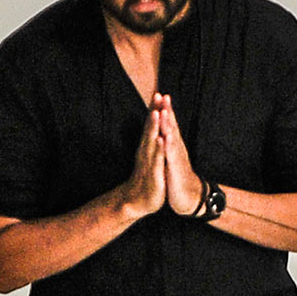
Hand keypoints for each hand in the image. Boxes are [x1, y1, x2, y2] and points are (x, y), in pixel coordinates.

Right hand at [119, 100, 167, 218]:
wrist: (136, 202)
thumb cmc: (145, 179)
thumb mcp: (148, 159)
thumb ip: (150, 144)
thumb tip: (153, 131)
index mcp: (147, 147)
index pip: (150, 125)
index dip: (154, 109)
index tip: (158, 93)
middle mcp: (145, 151)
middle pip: (150, 128)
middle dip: (154, 111)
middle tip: (157, 94)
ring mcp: (148, 162)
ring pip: (151, 141)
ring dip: (154, 127)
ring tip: (157, 112)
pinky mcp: (153, 174)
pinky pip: (156, 160)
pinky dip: (159, 150)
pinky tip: (161, 140)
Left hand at [157, 95, 206, 216]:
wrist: (188, 196)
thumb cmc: (177, 176)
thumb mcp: (171, 157)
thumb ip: (169, 143)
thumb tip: (165, 130)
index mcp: (174, 145)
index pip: (169, 123)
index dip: (164, 109)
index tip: (159, 94)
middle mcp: (177, 148)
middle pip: (172, 126)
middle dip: (167, 110)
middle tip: (163, 95)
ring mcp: (177, 157)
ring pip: (172, 138)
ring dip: (168, 125)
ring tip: (164, 111)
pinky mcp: (176, 169)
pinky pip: (171, 156)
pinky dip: (168, 146)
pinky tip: (165, 137)